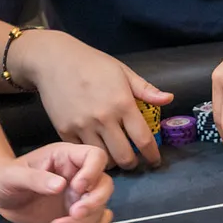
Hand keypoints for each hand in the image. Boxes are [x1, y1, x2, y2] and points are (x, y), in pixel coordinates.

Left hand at [0, 143, 114, 222]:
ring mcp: (79, 196)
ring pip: (100, 207)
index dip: (92, 172)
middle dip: (93, 202)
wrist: (0, 196)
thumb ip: (35, 179)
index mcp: (66, 157)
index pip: (95, 156)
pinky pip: (97, 222)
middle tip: (73, 213)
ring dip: (86, 222)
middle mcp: (78, 175)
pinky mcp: (77, 214)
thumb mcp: (13, 176)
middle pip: (105, 184)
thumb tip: (60, 186)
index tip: (75, 188)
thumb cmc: (4, 178)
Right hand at [29, 30, 169, 169]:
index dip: (152, 155)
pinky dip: (91, 155)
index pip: (143, 139)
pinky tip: (96, 148)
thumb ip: (146, 89)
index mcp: (122, 104)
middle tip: (133, 160)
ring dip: (112, 161)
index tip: (155, 160)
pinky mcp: (65, 131)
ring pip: (103, 159)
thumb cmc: (92, 63)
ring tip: (114, 155)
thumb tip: (169, 98)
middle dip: (132, 163)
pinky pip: (82, 152)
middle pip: (124, 157)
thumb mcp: (123, 72)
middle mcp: (104, 118)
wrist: (54, 60)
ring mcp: (83, 126)